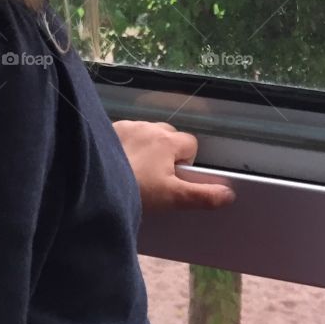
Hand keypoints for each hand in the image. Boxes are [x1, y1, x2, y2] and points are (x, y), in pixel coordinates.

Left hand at [112, 119, 235, 211]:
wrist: (95, 184)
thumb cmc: (137, 190)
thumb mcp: (172, 197)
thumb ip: (202, 195)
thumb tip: (229, 194)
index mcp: (168, 140)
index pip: (190, 144)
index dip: (186, 162)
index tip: (174, 179)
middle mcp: (149, 126)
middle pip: (169, 135)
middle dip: (167, 151)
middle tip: (155, 176)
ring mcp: (127, 126)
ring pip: (147, 132)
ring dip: (147, 146)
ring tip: (136, 170)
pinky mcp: (108, 129)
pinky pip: (126, 133)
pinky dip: (126, 144)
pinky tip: (119, 162)